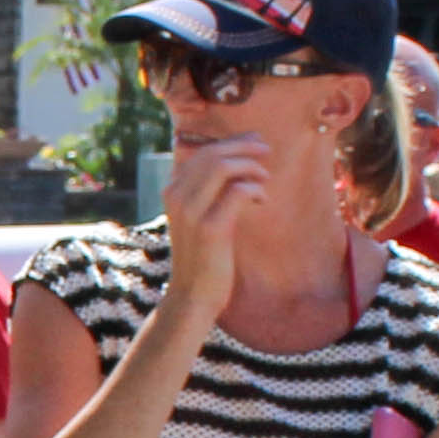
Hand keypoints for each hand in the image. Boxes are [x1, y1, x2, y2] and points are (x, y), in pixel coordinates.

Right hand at [159, 133, 278, 302]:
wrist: (193, 295)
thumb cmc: (203, 255)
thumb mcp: (199, 217)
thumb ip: (209, 191)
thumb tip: (237, 160)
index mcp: (172, 191)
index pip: (202, 152)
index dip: (231, 142)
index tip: (254, 142)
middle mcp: (177, 197)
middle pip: (212, 154)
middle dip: (244, 147)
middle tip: (266, 150)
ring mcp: (191, 212)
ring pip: (223, 167)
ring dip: (250, 166)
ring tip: (264, 178)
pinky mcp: (210, 228)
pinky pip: (238, 193)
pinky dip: (255, 189)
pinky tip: (262, 199)